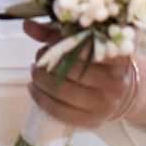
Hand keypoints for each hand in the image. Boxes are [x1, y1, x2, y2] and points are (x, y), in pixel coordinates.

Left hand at [22, 20, 145, 128]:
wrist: (118, 92)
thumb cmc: (97, 62)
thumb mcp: (84, 42)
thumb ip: (56, 33)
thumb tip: (27, 25)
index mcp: (117, 57)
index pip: (89, 47)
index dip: (63, 42)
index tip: (50, 42)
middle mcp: (115, 81)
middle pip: (72, 70)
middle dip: (48, 62)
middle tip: (39, 57)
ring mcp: (105, 104)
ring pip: (63, 91)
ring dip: (41, 80)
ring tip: (35, 71)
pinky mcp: (92, 120)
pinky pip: (60, 111)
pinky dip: (41, 99)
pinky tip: (34, 88)